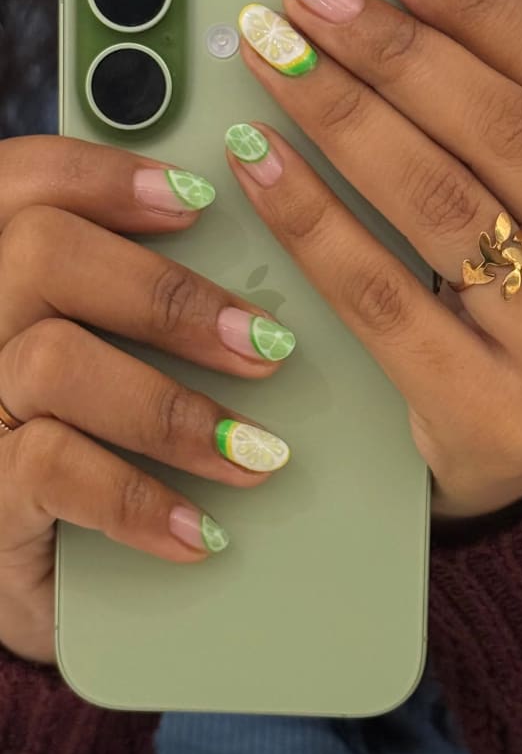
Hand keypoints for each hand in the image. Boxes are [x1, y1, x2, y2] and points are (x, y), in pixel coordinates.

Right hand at [0, 137, 294, 662]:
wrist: (37, 577)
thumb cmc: (90, 452)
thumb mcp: (106, 364)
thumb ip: (137, 306)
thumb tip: (250, 271)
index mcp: (4, 279)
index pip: (24, 184)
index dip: (106, 176)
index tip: (199, 197)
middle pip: (39, 253)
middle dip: (167, 295)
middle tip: (263, 344)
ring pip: (52, 361)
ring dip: (172, 407)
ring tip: (250, 450)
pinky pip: (53, 470)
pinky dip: (142, 499)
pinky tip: (199, 530)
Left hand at [229, 0, 521, 520]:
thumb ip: (511, 82)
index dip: (476, 2)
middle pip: (501, 133)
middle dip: (393, 52)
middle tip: (304, 1)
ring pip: (440, 207)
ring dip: (344, 118)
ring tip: (273, 60)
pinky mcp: (491, 414)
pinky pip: (382, 300)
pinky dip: (312, 222)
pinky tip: (260, 163)